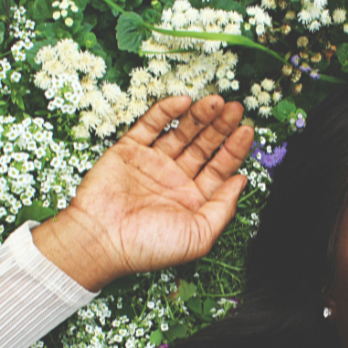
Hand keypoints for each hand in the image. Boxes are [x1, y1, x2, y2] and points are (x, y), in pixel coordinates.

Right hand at [32, 95, 253, 290]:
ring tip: (217, 101)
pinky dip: (166, 112)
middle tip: (235, 109)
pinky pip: (150, 125)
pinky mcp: (128, 151)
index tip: (247, 131)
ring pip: (181, 133)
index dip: (234, 149)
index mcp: (192, 201)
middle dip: (220, 127)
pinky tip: (184, 102)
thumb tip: (242, 181)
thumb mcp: (199, 236)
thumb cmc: (148, 246)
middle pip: (203, 146)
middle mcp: (173, 180)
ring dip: (199, 116)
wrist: (100, 240)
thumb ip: (223, 208)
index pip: (219, 169)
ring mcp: (151, 163)